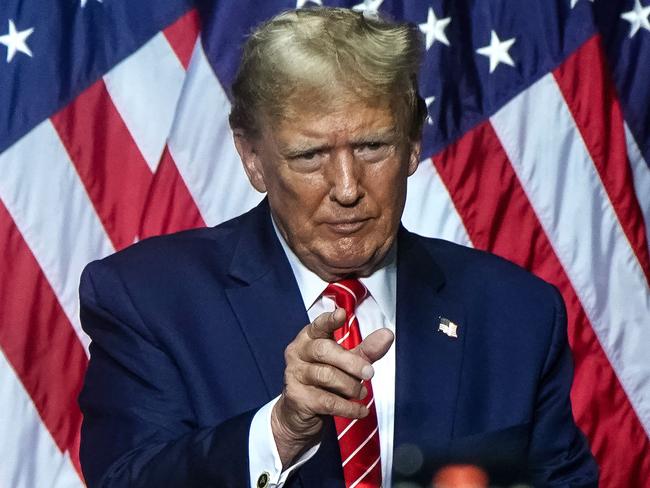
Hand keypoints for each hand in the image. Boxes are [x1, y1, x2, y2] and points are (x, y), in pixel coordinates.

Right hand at [271, 308, 393, 466]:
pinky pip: (326, 401)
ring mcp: (294, 374)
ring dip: (350, 386)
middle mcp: (298, 352)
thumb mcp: (347, 363)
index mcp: (309, 337)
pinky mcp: (297, 397)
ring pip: (326, 375)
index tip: (342, 314)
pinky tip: (361, 410)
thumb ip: (366, 349)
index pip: (319, 325)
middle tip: (370, 373)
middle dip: (351, 362)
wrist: (300, 413)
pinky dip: (348, 407)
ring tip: (362, 393)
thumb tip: (387, 334)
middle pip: (324, 351)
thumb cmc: (325, 381)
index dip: (330, 320)